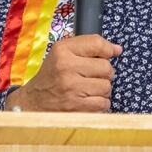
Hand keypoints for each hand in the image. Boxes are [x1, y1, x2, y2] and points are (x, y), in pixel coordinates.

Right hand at [6, 35, 121, 111]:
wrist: (33, 103)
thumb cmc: (52, 76)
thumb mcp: (62, 53)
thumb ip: (89, 46)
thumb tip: (118, 49)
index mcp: (62, 51)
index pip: (97, 43)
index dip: (108, 49)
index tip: (111, 53)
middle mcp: (66, 67)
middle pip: (106, 67)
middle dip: (104, 73)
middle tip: (92, 76)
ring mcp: (72, 89)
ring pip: (107, 87)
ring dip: (102, 90)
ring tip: (88, 89)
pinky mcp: (77, 108)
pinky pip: (103, 103)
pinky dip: (99, 104)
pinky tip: (87, 101)